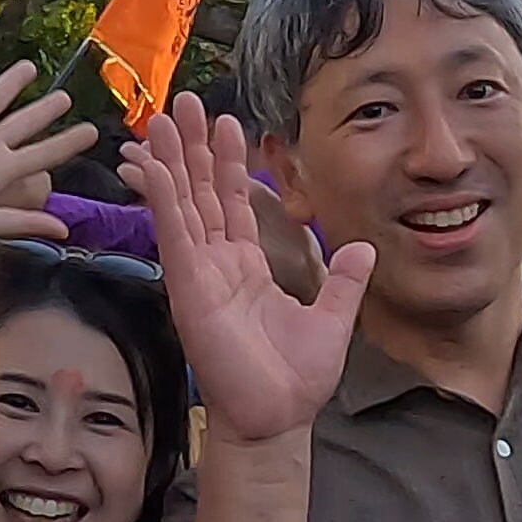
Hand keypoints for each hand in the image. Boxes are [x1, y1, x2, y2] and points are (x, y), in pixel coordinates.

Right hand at [123, 96, 372, 445]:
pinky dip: (164, 198)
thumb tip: (364, 248)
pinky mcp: (188, 288)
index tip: (225, 124)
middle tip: (181, 102)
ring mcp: (199, 274)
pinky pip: (175, 235)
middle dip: (191, 147)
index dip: (227, 164)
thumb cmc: (295, 380)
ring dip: (171, 160)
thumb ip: (344, 279)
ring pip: (182, 204)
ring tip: (160, 117)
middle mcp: (216, 265)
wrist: (277, 419)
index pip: (234, 204)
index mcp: (246, 268)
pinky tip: (156, 165)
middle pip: (200, 193)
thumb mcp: (332, 318)